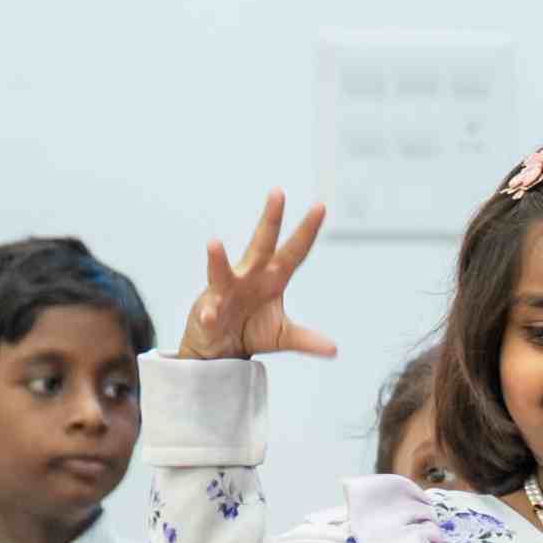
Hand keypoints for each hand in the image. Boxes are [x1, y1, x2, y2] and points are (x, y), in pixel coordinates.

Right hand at [180, 193, 336, 361]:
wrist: (219, 348)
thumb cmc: (250, 330)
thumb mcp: (283, 336)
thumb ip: (306, 339)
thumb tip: (334, 350)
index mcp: (272, 279)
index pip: (293, 251)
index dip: (307, 231)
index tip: (321, 207)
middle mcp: (249, 278)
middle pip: (261, 245)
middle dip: (270, 220)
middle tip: (278, 193)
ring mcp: (225, 292)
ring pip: (221, 272)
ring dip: (218, 260)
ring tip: (214, 244)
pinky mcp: (208, 312)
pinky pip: (209, 312)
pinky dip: (209, 314)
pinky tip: (210, 315)